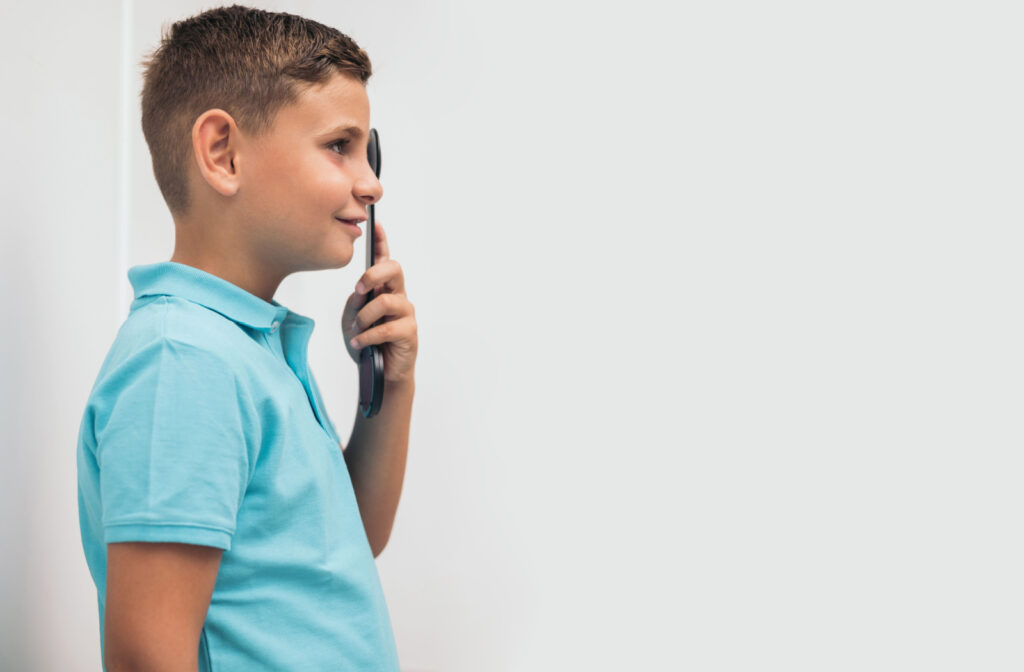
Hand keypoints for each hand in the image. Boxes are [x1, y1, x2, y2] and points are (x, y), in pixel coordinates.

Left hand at [340, 219, 417, 383]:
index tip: (376, 224)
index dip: (381, 242)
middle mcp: (397, 296)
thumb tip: (361, 292)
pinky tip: (359, 343)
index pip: (384, 261)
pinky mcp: (409, 332)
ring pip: (386, 301)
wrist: (380, 375)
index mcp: (383, 289)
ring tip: (357, 330)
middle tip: (360, 289)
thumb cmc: (367, 344)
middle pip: (394, 269)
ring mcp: (405, 313)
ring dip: (365, 316)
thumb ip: (354, 303)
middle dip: (374, 274)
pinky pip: (387, 328)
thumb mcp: (351, 321)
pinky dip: (368, 336)